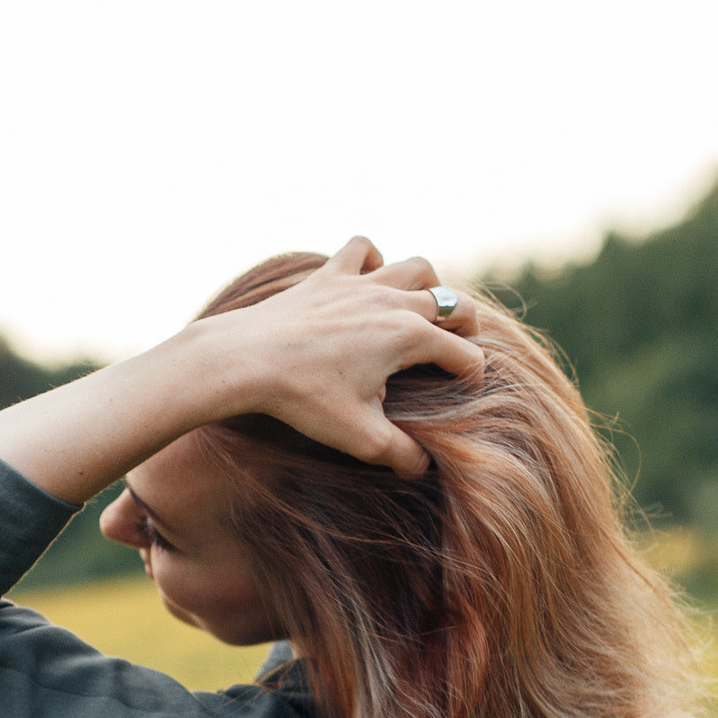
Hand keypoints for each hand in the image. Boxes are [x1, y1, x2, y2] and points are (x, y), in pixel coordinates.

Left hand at [214, 237, 484, 475]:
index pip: (465, 355)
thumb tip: (425, 467)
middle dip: (467, 328)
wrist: (244, 360)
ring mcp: (359, 283)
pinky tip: (368, 281)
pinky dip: (373, 261)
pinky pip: (362, 250)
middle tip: (458, 351)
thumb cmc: (303, 398)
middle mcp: (392, 301)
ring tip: (425, 311)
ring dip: (430, 287)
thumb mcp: (360, 438)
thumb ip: (402, 454)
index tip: (464, 398)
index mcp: (408, 336)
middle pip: (454, 304)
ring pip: (416, 268)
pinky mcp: (327, 276)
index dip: (473, 380)